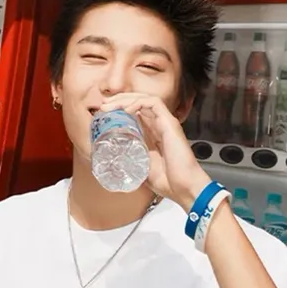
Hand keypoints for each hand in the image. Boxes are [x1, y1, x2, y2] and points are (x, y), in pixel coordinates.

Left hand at [100, 93, 211, 210]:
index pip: (136, 113)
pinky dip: (137, 103)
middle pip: (139, 102)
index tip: (104, 114)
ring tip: (109, 106)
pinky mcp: (170, 123)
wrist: (184, 188)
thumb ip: (130, 161)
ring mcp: (165, 123)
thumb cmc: (168, 182)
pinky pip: (153, 103)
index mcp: (153, 134)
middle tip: (102, 106)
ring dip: (125, 99)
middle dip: (119, 100)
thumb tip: (113, 161)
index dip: (119, 109)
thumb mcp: (140, 168)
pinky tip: (125, 111)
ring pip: (145, 99)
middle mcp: (160, 125)